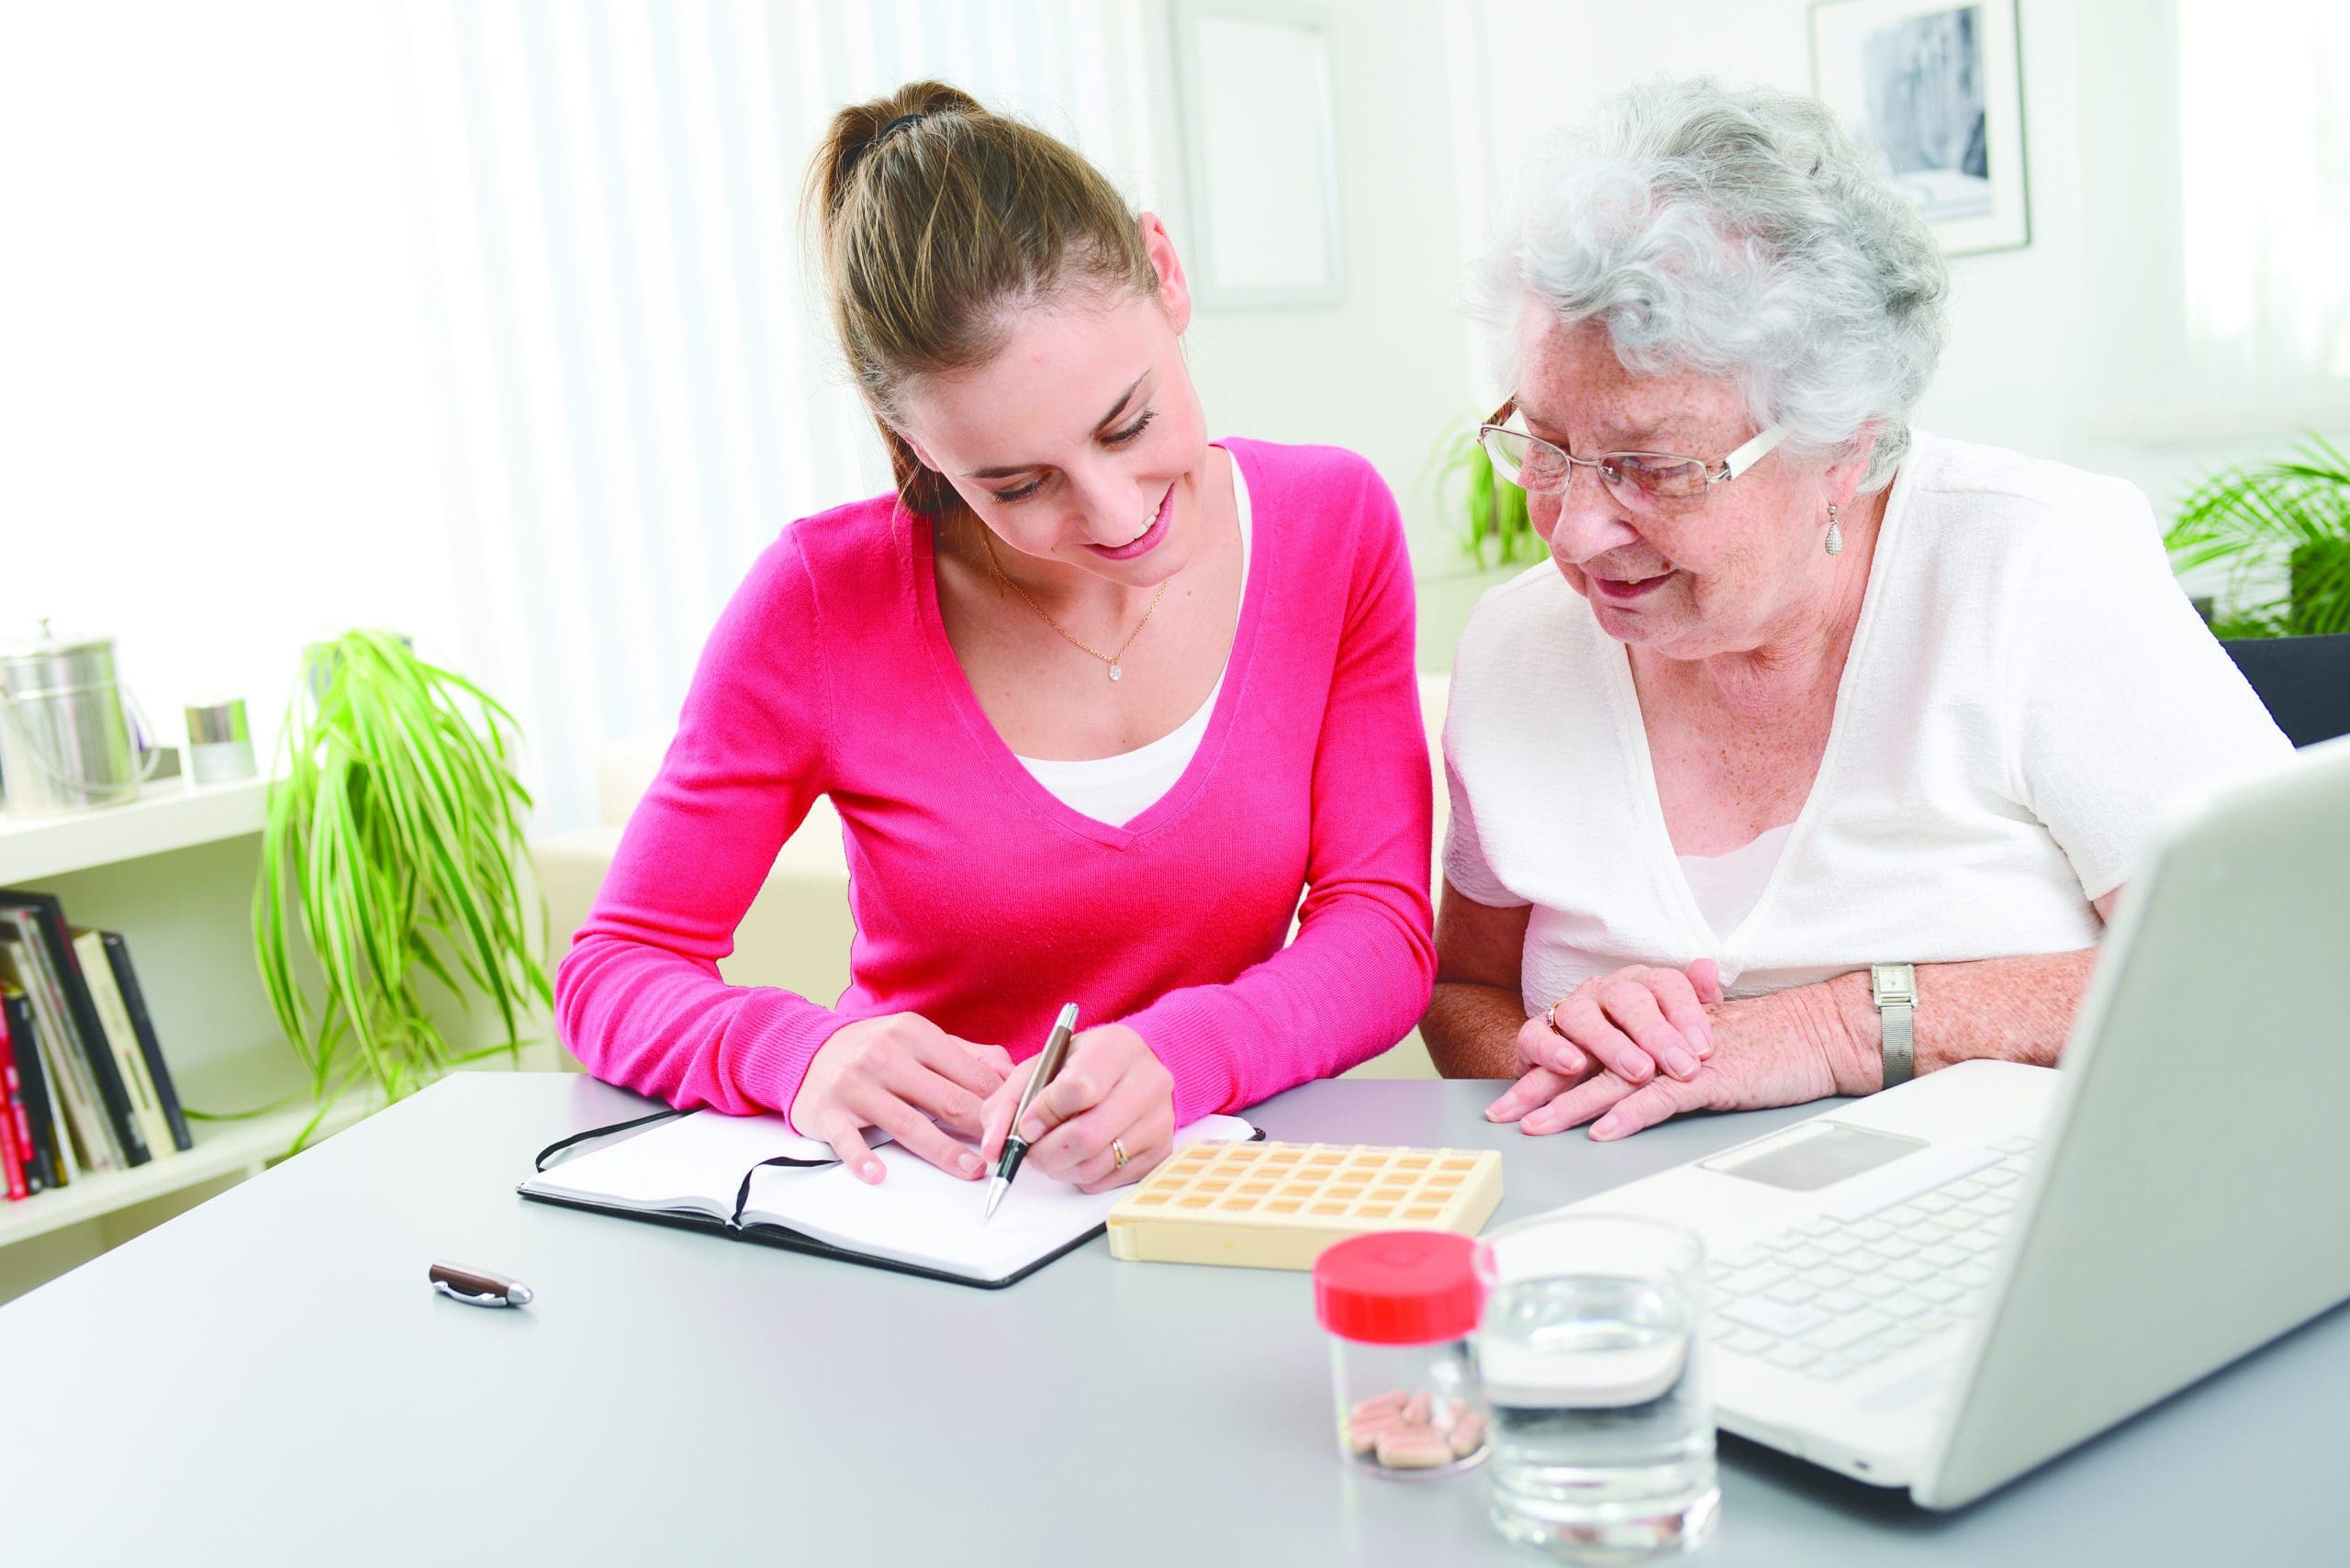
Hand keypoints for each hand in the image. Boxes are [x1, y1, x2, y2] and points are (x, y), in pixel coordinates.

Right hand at [792, 1013, 1013, 1183]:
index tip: (1018, 1124)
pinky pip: (848, 1139)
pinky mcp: (829, 1111)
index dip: (999, 1102)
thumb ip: (966, 1054)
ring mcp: (856, 1083)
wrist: (807, 1050)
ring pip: (908, 1122)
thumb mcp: (918, 1039)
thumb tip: (1011, 1073)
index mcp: (914, 1033)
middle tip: (1006, 1152)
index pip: (970, 1072)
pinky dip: (863, 1158)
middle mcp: (885, 1055)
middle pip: (946, 1098)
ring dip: (943, 1150)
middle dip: (981, 1128)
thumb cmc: (873, 1050)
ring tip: (971, 1169)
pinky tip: (879, 1174)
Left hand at [977, 1024, 1174, 1193]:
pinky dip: (1081, 1176)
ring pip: (1095, 1164)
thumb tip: (993, 1149)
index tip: (1027, 1124)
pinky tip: (1078, 1155)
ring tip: (1051, 1151)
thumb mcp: (1041, 1067)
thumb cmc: (1081, 1065)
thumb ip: (1008, 1102)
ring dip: (1059, 1168)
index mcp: (1116, 1048)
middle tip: (1030, 1150)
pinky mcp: (1160, 1150)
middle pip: (1087, 1136)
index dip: (1044, 1114)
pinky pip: (1109, 1180)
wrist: (1132, 1067)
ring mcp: (1159, 1119)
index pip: (1078, 1089)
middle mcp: (1147, 1082)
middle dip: (1045, 1152)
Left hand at [1492, 987, 1848, 1139]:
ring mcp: (1677, 1057)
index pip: (1584, 1052)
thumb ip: (1656, 1060)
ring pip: (1613, 1080)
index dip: (1543, 1074)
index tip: (1508, 1101)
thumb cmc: (1757, 1046)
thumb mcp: (1694, 1050)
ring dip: (1570, 1105)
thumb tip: (1619, 1091)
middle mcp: (1654, 1040)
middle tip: (1501, 1115)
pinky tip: (1603, 1132)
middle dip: (1538, 1091)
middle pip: (1585, 1064)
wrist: (1813, 1033)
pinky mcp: (1707, 1076)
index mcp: (1646, 1033)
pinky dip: (1630, 1114)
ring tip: (1536, 1126)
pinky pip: (1661, 1097)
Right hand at [1505, 959, 1723, 1095]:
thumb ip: (1695, 1000)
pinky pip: (1536, 1036)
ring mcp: (1567, 1011)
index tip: (1705, 1050)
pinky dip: (1553, 1050)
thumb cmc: (1635, 1048)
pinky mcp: (1535, 1035)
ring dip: (1612, 1045)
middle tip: (1682, 1067)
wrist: (1574, 1064)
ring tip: (1639, 1071)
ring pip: (1583, 1016)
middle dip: (1657, 1034)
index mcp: (1640, 985)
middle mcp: (1603, 991)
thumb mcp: (1673, 1028)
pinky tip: (1574, 1066)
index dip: (1688, 1014)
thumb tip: (1708, 967)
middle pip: (1628, 999)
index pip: (1666, 984)